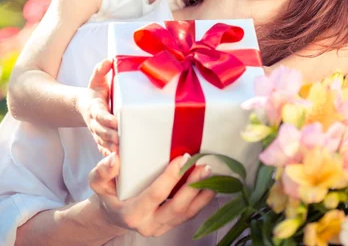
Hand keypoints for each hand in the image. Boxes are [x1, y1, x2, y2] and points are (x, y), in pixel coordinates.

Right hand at [78, 59, 117, 155]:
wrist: (83, 106)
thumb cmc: (95, 91)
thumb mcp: (96, 79)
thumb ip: (101, 70)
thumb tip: (107, 61)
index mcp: (95, 108)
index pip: (100, 115)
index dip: (107, 120)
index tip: (116, 123)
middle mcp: (95, 123)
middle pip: (102, 133)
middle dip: (112, 138)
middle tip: (124, 142)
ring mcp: (97, 134)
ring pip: (104, 144)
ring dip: (113, 150)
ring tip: (125, 154)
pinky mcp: (101, 141)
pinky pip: (105, 151)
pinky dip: (112, 159)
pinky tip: (121, 164)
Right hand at [89, 152, 214, 236]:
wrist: (113, 214)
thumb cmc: (108, 194)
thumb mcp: (98, 182)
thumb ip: (103, 171)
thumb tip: (115, 158)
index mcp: (132, 212)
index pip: (156, 194)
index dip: (171, 177)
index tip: (183, 158)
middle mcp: (149, 224)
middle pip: (176, 207)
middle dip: (193, 186)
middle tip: (204, 166)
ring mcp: (161, 227)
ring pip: (186, 214)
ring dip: (201, 194)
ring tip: (212, 174)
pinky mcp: (170, 226)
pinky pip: (189, 215)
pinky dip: (201, 201)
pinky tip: (210, 185)